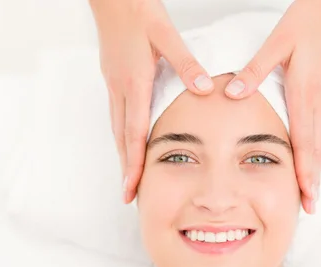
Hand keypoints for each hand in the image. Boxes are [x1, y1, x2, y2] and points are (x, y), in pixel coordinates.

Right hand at [89, 0, 213, 202]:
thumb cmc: (138, 12)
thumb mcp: (166, 35)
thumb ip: (187, 64)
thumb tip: (206, 88)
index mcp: (135, 82)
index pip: (134, 134)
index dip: (133, 165)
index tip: (131, 189)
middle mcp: (121, 88)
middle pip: (122, 139)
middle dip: (125, 169)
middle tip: (129, 195)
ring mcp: (114, 84)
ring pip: (117, 129)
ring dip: (123, 154)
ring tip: (130, 176)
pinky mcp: (113, 78)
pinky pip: (117, 115)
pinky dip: (123, 135)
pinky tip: (129, 141)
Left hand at [224, 0, 320, 213]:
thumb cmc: (307, 23)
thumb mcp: (277, 43)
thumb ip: (255, 71)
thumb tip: (232, 93)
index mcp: (305, 93)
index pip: (305, 143)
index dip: (305, 172)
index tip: (306, 196)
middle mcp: (320, 102)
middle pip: (317, 151)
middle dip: (313, 181)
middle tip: (310, 207)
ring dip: (319, 170)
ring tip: (314, 193)